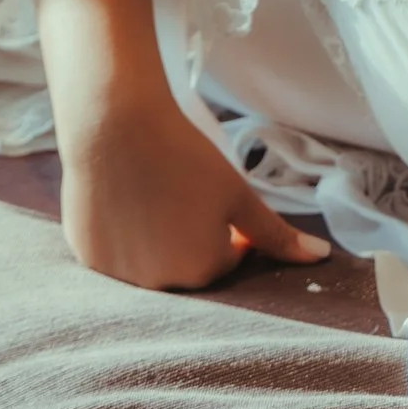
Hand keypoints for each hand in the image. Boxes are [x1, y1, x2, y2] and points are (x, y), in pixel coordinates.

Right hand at [59, 93, 330, 290]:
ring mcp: (118, 273)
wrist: (114, 125)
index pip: (227, 258)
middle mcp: (159, 284)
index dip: (227, 226)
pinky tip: (122, 199)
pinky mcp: (86, 254)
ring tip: (151, 193)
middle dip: (190, 237)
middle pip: (187, 265)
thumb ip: (275, 234)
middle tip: (180, 192)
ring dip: (155, 239)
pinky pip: (113, 253)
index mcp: (201, 271)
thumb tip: (321, 258)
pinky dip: (121, 233)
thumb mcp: (237, 194)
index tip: (214, 196)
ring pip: (149, 261)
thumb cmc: (183, 156)